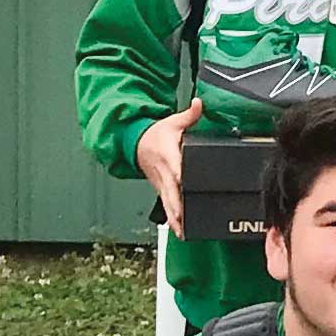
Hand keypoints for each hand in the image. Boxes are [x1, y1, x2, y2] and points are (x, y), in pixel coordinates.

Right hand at [136, 102, 200, 228]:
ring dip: (175, 217)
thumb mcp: (172, 121)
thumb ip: (189, 115)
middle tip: (183, 217)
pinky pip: (168, 206)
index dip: (178, 174)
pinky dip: (173, 219)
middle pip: (171, 190)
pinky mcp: (161, 190)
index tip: (182, 181)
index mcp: (167, 154)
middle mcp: (164, 172)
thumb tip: (200, 103)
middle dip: (177, 203)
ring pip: (168, 202)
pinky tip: (180, 232)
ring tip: (182, 231)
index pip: (174, 165)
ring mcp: (161, 183)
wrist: (135, 143)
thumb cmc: (156, 133)